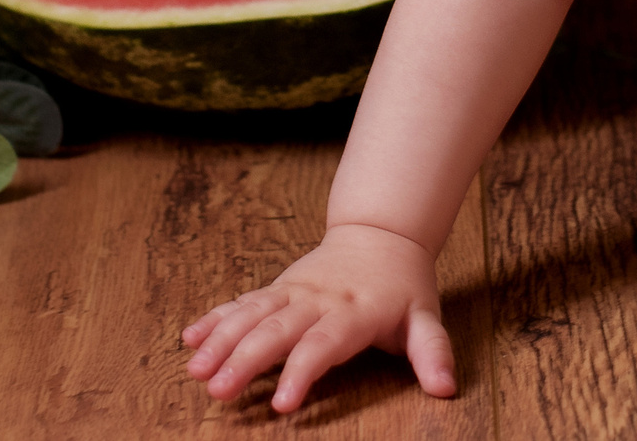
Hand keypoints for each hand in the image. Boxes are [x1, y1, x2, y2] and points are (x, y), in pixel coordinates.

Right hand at [180, 222, 454, 411]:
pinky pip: (242, 302)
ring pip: (252, 314)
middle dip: (246, 360)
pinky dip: (216, 319)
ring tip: (195, 370)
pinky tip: (190, 339)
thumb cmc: (404, 287)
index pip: (324, 344)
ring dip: (221, 340)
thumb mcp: (426, 317)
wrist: (382, 233)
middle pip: (277, 329)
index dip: (302, 372)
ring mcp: (293, 292)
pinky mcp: (277, 288)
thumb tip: (447, 389)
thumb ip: (434, 352)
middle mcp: (318, 300)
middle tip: (219, 391)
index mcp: (354, 312)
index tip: (282, 403)